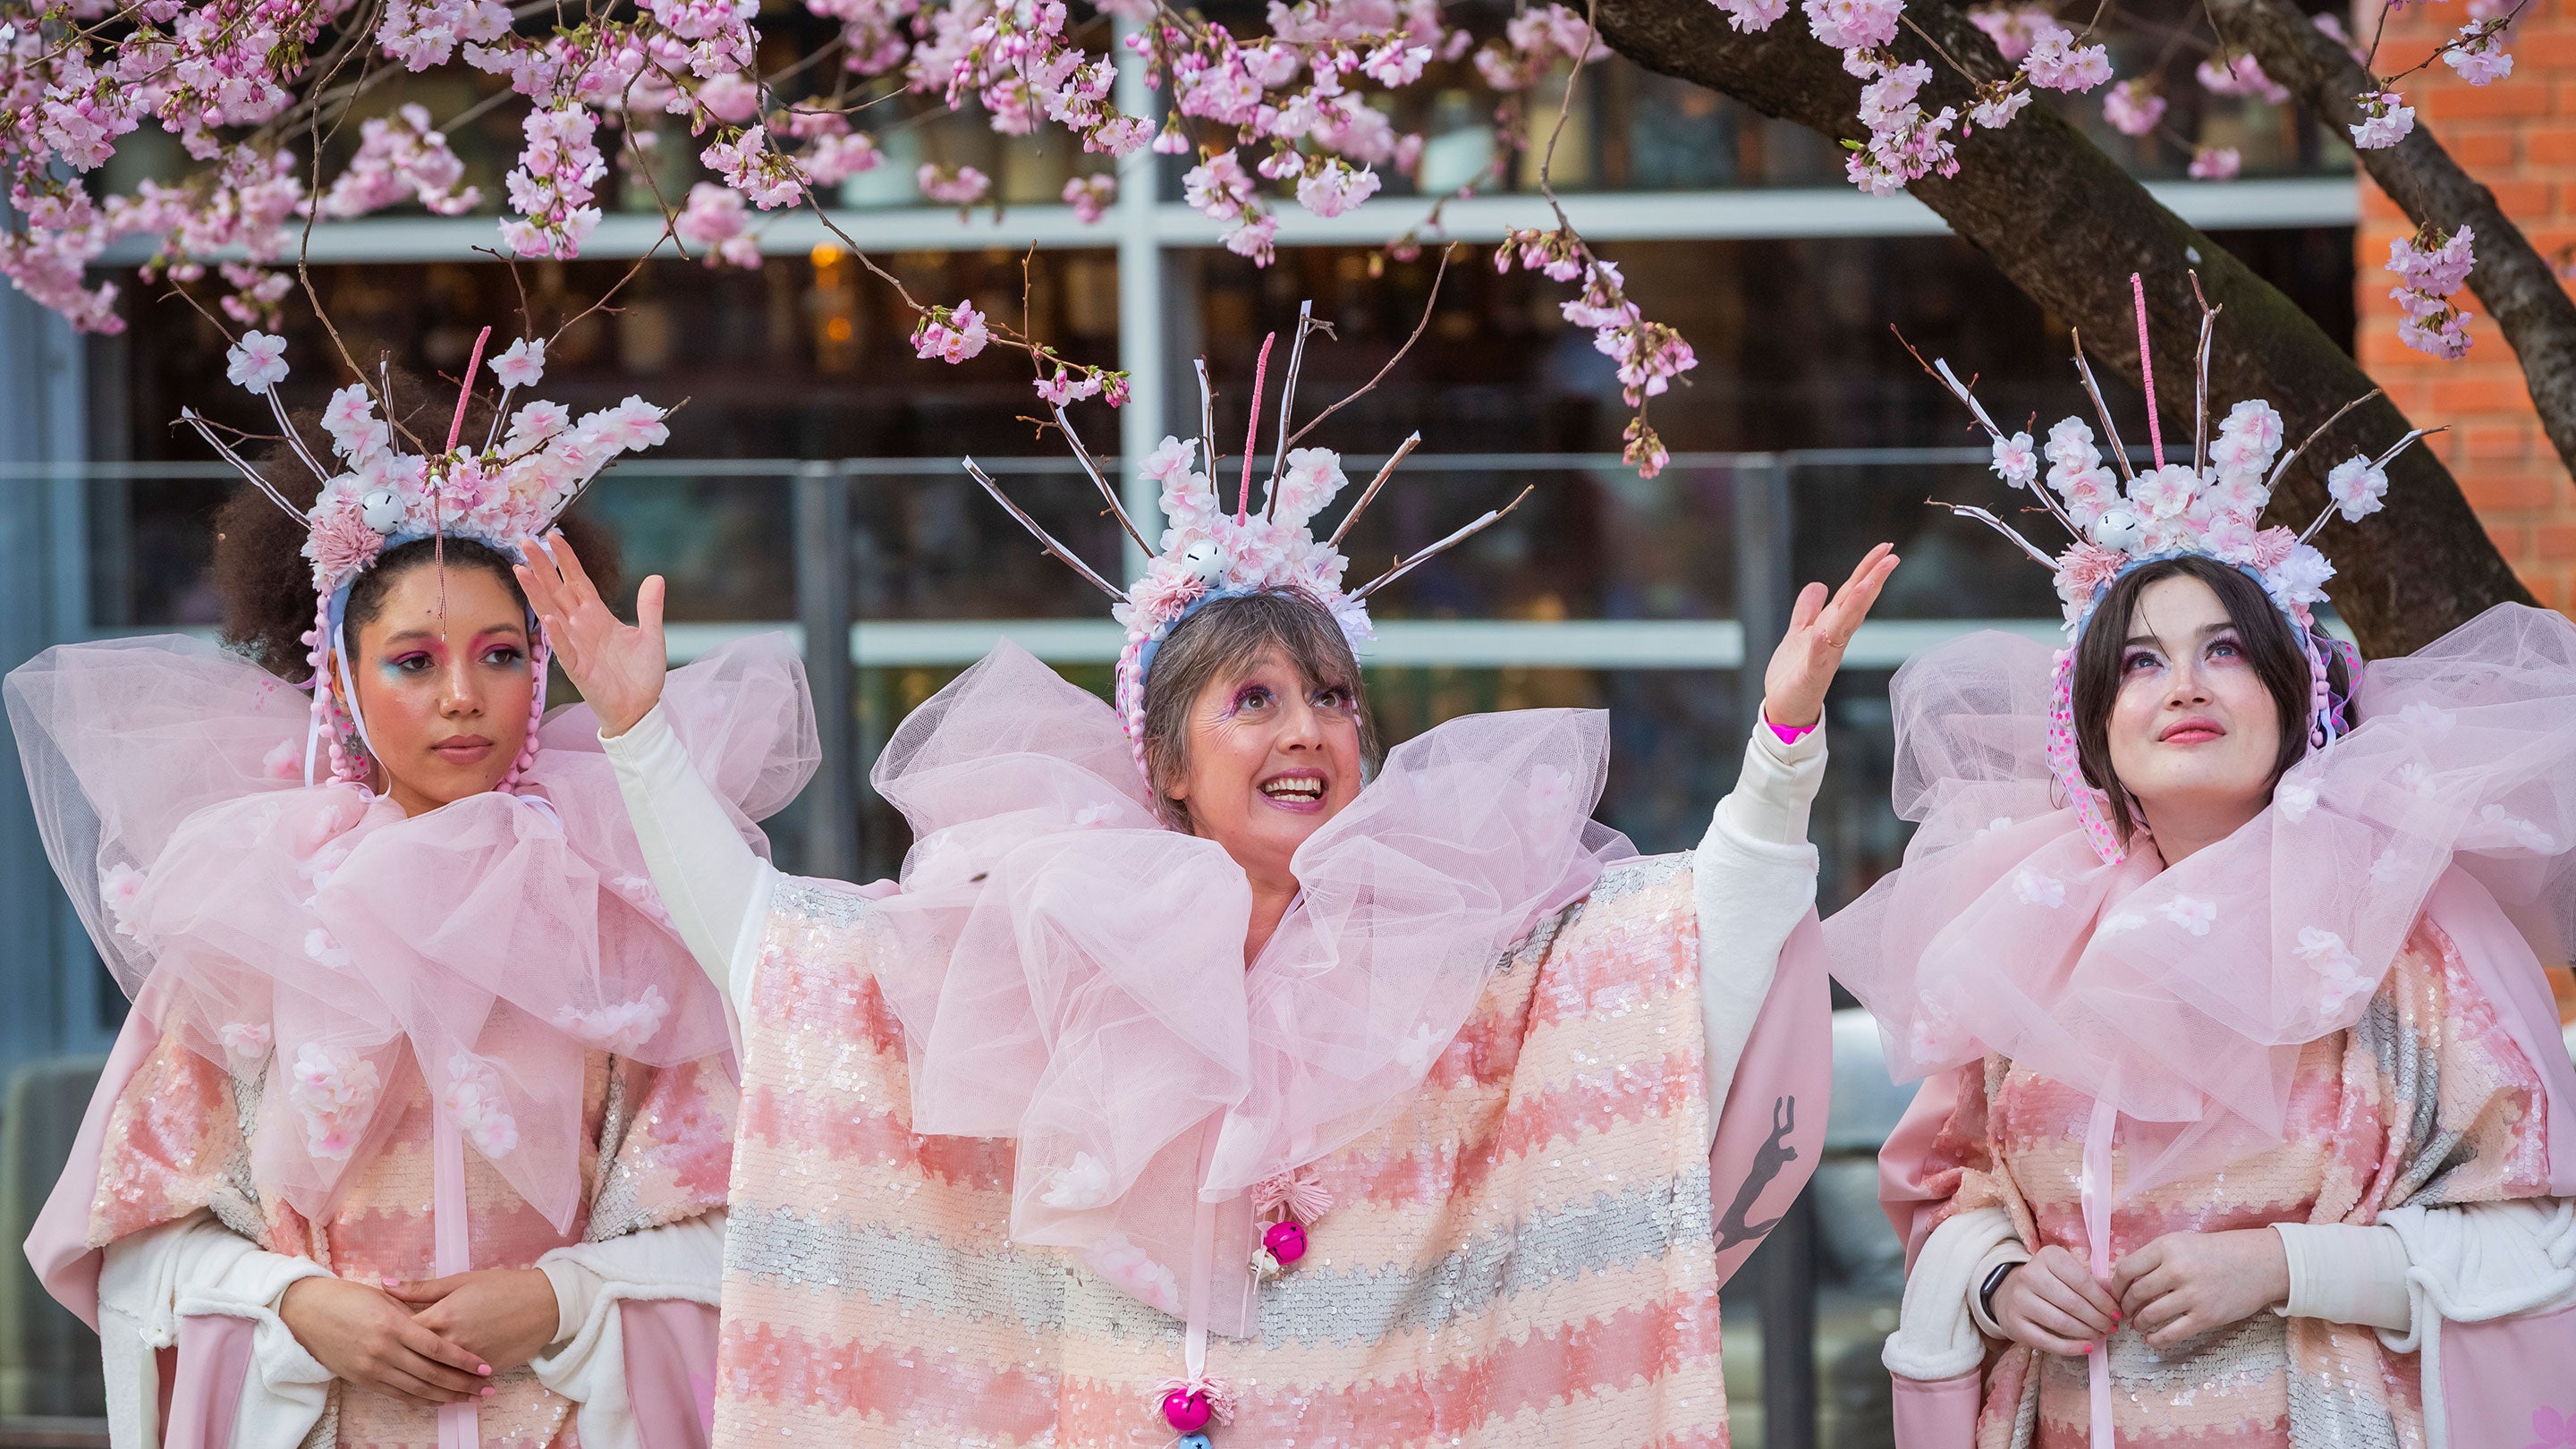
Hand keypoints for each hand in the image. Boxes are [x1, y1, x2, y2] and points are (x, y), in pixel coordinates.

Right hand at [278, 1275, 490, 1405]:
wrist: (306, 1313)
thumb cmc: (348, 1298)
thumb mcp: (384, 1299)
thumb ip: (414, 1313)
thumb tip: (442, 1324)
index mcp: (393, 1325)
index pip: (437, 1349)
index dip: (464, 1360)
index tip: (486, 1366)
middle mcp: (383, 1351)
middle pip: (431, 1374)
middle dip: (462, 1383)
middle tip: (486, 1389)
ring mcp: (371, 1368)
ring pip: (417, 1390)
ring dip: (447, 1396)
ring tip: (470, 1399)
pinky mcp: (362, 1380)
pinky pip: (398, 1395)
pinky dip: (422, 1400)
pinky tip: (440, 1401)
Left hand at [388, 1268, 561, 1377]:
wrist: (546, 1303)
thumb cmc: (504, 1286)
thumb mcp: (462, 1281)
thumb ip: (422, 1288)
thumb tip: (387, 1285)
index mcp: (443, 1316)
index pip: (401, 1331)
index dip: (388, 1331)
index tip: (380, 1331)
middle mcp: (452, 1342)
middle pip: (414, 1358)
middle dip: (400, 1357)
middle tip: (388, 1356)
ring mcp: (468, 1361)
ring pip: (435, 1376)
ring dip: (420, 1376)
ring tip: (408, 1374)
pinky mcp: (485, 1371)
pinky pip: (458, 1382)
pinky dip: (446, 1384)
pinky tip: (437, 1384)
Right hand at [515, 529, 666, 737]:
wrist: (640, 708)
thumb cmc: (641, 675)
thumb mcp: (651, 635)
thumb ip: (650, 607)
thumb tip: (656, 578)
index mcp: (598, 616)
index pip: (577, 581)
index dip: (566, 559)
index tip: (554, 535)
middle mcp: (582, 626)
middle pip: (557, 590)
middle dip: (542, 566)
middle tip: (525, 541)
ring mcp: (576, 645)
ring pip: (552, 612)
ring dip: (537, 592)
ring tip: (521, 569)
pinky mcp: (577, 667)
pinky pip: (565, 647)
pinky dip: (558, 633)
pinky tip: (549, 617)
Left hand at [1760, 542, 1899, 730]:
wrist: (1785, 708)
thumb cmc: (1794, 674)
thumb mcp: (1798, 633)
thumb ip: (1807, 610)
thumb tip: (1818, 584)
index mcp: (1831, 627)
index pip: (1852, 594)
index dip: (1867, 571)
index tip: (1886, 549)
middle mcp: (1833, 639)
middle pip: (1856, 605)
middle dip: (1873, 581)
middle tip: (1891, 558)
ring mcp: (1825, 657)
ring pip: (1843, 627)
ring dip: (1855, 606)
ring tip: (1867, 583)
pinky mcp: (1811, 675)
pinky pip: (1818, 659)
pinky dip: (1821, 645)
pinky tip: (1823, 632)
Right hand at [1988, 1244, 2120, 1356]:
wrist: (2009, 1292)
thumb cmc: (2048, 1283)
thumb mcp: (2068, 1274)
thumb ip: (2093, 1283)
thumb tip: (2117, 1298)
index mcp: (2048, 1257)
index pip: (2082, 1281)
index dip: (2103, 1301)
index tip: (2117, 1314)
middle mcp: (2030, 1275)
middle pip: (2073, 1303)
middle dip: (2098, 1319)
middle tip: (2111, 1328)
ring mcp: (2019, 1299)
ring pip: (2061, 1323)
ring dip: (2087, 1332)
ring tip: (2100, 1335)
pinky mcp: (2014, 1323)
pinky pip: (2046, 1341)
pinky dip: (2071, 1348)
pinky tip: (2087, 1347)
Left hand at [2111, 1229, 2288, 1348]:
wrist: (2258, 1263)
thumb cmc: (2214, 1252)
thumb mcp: (2180, 1242)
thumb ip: (2152, 1258)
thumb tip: (2122, 1278)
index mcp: (2166, 1248)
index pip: (2126, 1269)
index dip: (2116, 1285)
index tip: (2116, 1292)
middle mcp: (2176, 1270)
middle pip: (2135, 1294)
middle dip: (2125, 1306)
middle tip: (2126, 1311)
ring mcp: (2192, 1295)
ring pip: (2149, 1315)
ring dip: (2138, 1323)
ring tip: (2138, 1323)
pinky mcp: (2206, 1316)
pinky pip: (2172, 1333)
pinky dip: (2156, 1339)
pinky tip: (2151, 1339)